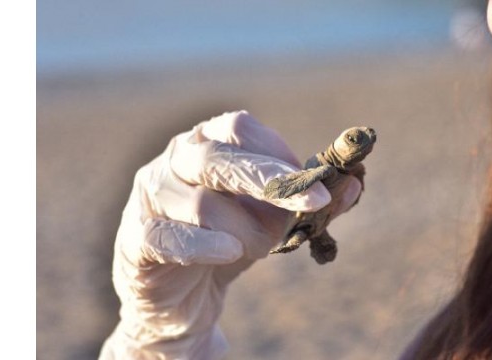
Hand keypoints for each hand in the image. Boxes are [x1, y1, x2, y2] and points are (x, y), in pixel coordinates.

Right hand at [99, 111, 361, 359]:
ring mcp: (151, 196)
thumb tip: (355, 185)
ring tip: (262, 250)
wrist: (180, 294)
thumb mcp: (274, 221)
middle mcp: (175, 160)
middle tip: (316, 199)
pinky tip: (231, 253)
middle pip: (219, 157)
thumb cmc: (229, 242)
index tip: (314, 181)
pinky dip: (204, 245)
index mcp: (207, 143)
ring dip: (246, 230)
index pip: (240, 127)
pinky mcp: (136, 238)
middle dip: (273, 179)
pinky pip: (167, 237)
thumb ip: (309, 203)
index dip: (279, 152)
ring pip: (201, 202)